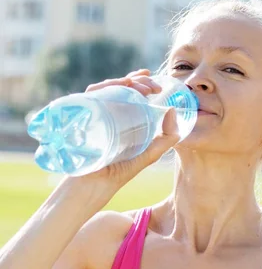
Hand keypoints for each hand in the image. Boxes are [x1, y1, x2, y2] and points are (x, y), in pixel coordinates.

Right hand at [70, 69, 178, 202]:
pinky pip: (91, 94)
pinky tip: (122, 88)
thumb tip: (174, 112)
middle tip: (152, 84)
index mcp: (117, 117)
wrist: (92, 188)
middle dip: (136, 81)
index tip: (155, 83)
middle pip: (116, 87)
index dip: (139, 83)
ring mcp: (90, 112)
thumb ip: (165, 139)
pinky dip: (106, 87)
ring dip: (124, 82)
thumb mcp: (147, 155)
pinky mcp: (81, 115)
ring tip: (142, 87)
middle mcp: (103, 112)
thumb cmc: (115, 173)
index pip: (126, 93)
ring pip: (105, 87)